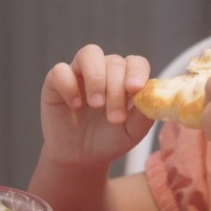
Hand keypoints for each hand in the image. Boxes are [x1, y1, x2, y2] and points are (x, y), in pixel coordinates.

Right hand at [40, 44, 153, 167]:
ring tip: (96, 104)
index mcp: (126, 78)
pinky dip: (69, 85)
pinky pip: (61, 70)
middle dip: (116, 90)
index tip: (135, 89)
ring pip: (89, 54)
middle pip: (114, 62)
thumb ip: (143, 115)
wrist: (81, 157)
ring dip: (96, 77)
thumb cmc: (109, 140)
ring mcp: (80, 73)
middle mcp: (104, 70)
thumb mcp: (131, 132)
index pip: (136, 63)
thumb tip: (153, 98)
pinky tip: (74, 105)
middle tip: (115, 117)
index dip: (137, 71)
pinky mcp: (56, 81)